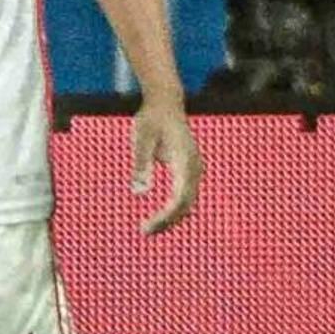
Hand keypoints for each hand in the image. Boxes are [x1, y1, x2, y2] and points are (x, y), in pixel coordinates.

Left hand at [133, 102, 201, 232]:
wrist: (166, 102)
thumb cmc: (151, 118)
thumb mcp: (141, 137)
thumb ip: (141, 162)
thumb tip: (139, 192)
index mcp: (185, 160)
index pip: (180, 198)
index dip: (166, 216)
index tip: (148, 226)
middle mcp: (195, 167)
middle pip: (186, 204)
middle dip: (167, 221)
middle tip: (144, 231)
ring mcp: (195, 168)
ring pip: (188, 202)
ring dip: (171, 217)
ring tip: (149, 228)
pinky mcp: (190, 169)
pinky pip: (185, 195)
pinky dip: (174, 209)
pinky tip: (159, 216)